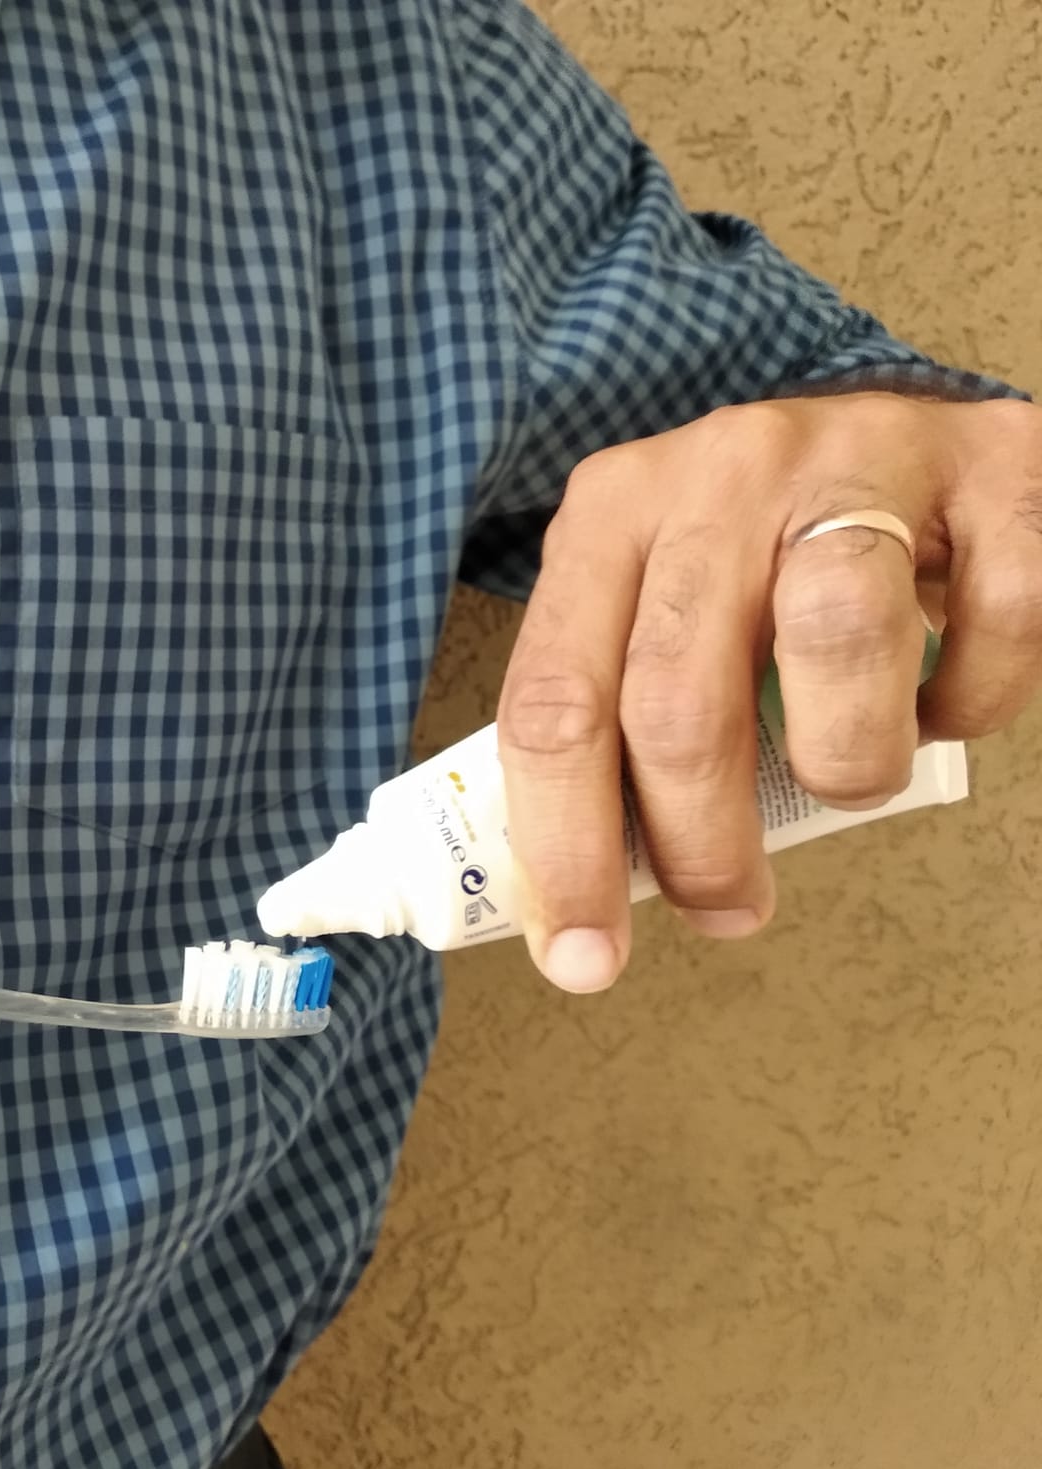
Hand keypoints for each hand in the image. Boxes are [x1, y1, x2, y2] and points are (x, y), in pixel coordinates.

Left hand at [498, 393, 1041, 992]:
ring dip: (846, 764)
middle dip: (701, 845)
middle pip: (680, 701)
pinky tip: (941, 701)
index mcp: (610, 512)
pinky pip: (992, 623)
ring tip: (849, 778)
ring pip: (836, 648)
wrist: (907, 431)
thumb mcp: (657, 609)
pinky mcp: (993, 466)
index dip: (564, 849)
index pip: (554, 703)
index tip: (585, 958)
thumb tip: (583, 904)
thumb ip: (616, 719)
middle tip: (727, 906)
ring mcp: (858, 456)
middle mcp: (720, 469)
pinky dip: (970, 703)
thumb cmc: (763, 557)